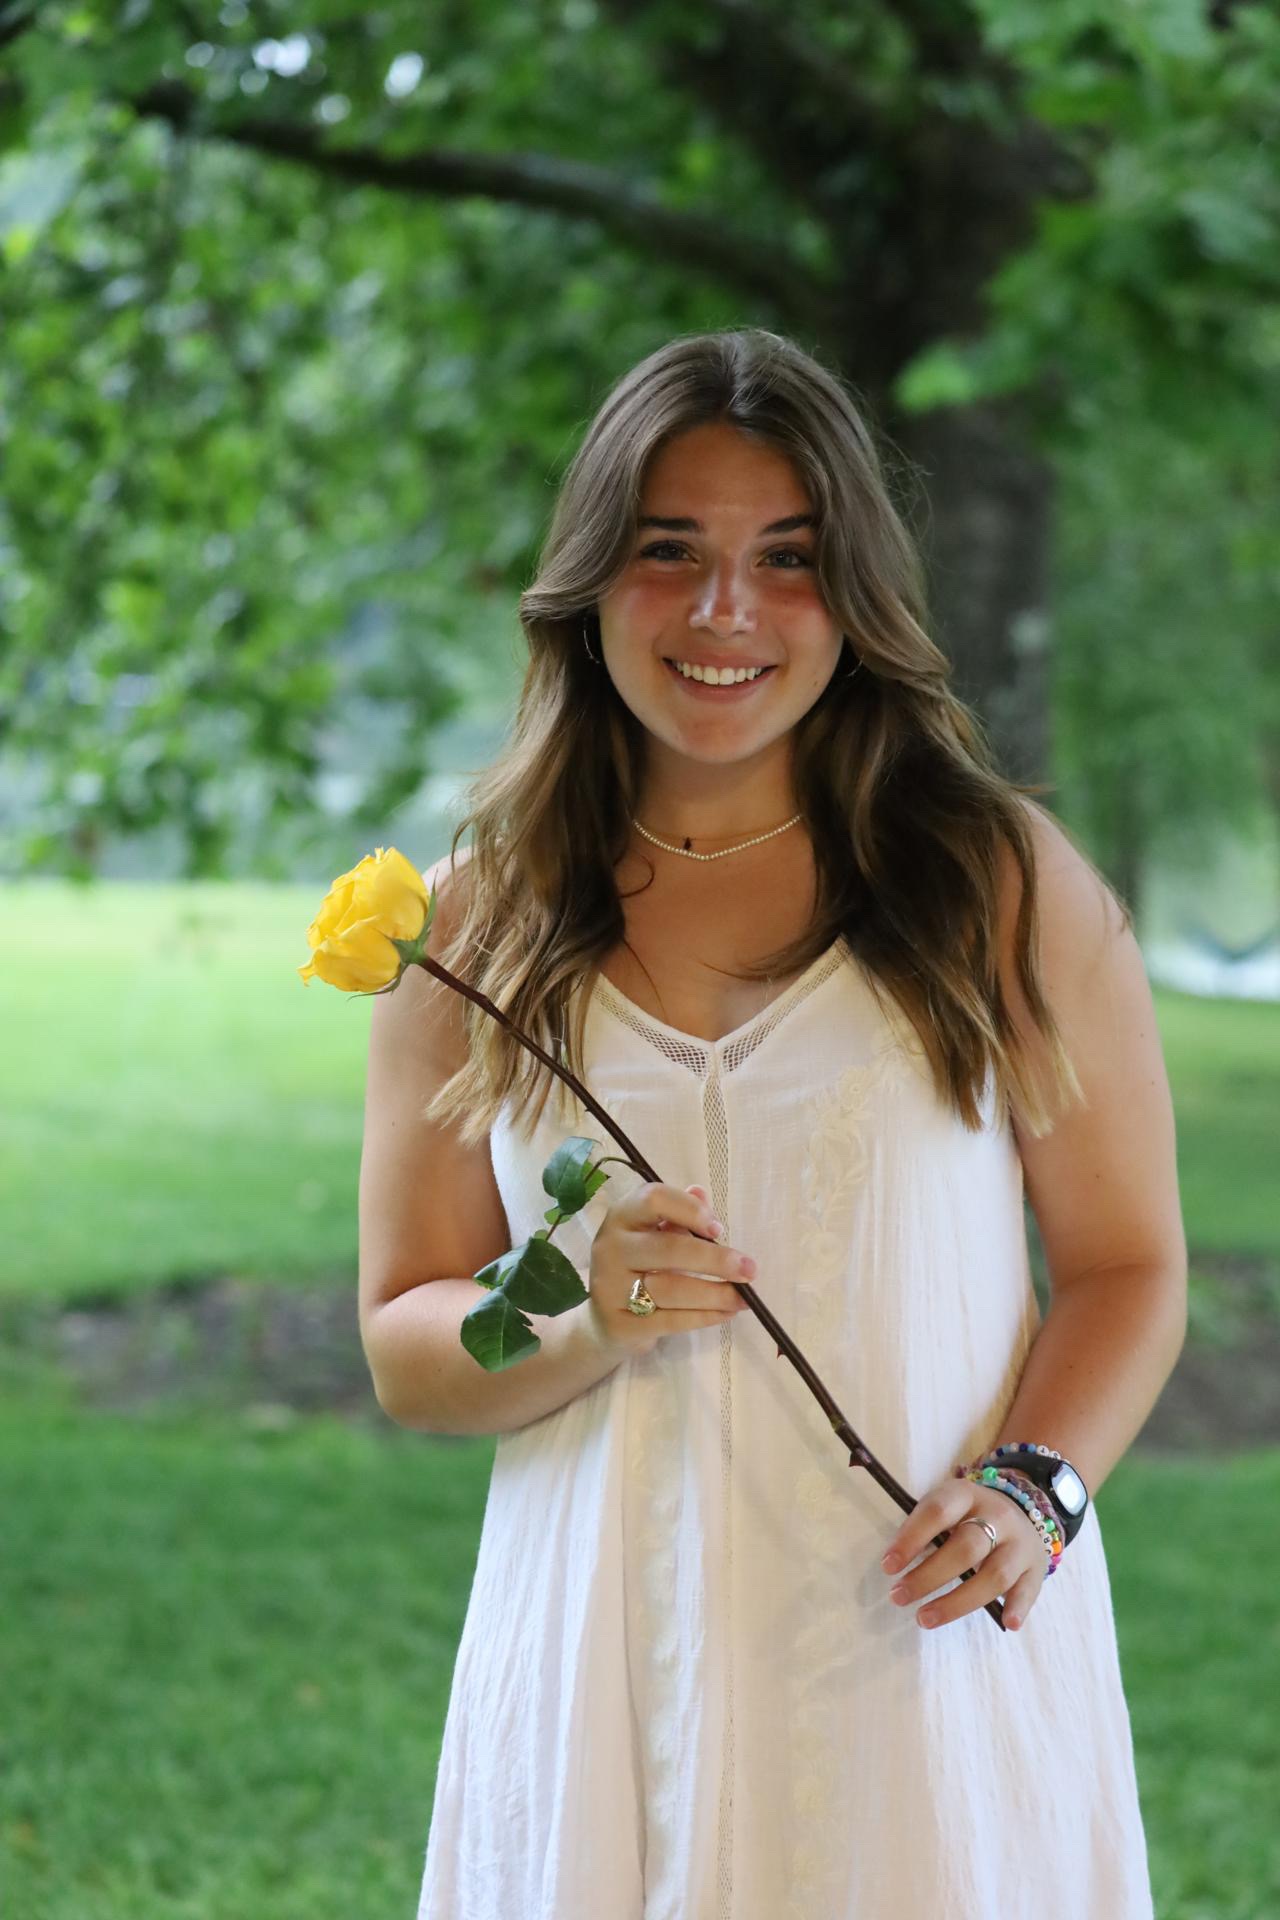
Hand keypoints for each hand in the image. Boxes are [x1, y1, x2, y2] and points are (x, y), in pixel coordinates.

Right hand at [587, 1180, 756, 1357]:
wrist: (605, 1320)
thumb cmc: (639, 1266)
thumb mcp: (654, 1234)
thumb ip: (679, 1214)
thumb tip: (701, 1193)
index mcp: (622, 1217)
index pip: (653, 1199)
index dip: (690, 1210)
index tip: (719, 1228)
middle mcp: (611, 1248)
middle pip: (669, 1249)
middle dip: (715, 1260)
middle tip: (749, 1269)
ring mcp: (611, 1287)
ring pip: (672, 1289)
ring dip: (716, 1294)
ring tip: (743, 1298)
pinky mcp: (620, 1323)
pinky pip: (671, 1320)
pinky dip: (704, 1317)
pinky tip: (726, 1313)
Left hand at [879, 1474, 1048, 1632]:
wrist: (1022, 1509)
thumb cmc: (969, 1515)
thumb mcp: (948, 1505)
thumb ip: (927, 1526)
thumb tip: (894, 1561)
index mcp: (966, 1495)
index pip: (938, 1512)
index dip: (911, 1538)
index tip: (888, 1567)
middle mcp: (997, 1516)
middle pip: (966, 1548)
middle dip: (929, 1576)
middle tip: (898, 1597)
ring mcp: (1020, 1544)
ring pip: (995, 1575)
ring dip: (958, 1602)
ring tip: (925, 1618)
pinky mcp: (1035, 1569)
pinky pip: (1029, 1590)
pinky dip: (1018, 1607)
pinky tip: (1007, 1624)